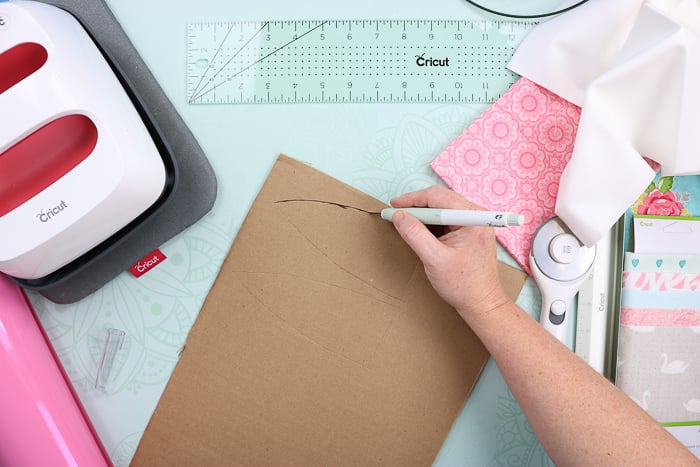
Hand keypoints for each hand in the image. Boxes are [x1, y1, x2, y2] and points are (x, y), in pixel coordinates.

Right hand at [389, 185, 510, 320]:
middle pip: (440, 198)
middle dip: (415, 205)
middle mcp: (476, 215)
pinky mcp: (470, 230)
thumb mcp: (434, 259)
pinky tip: (420, 230)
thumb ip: (415, 235)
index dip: (411, 200)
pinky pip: (447, 218)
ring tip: (405, 222)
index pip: (437, 196)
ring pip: (442, 207)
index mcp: (471, 218)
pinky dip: (431, 222)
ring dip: (423, 213)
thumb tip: (399, 216)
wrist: (481, 302)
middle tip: (395, 214)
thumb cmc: (463, 284)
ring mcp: (474, 222)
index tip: (393, 207)